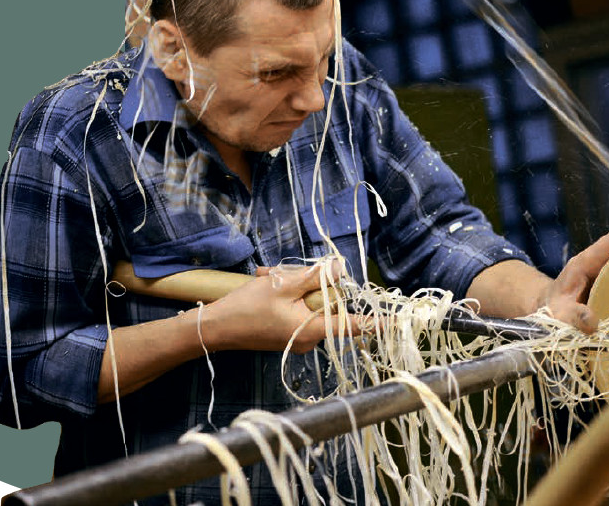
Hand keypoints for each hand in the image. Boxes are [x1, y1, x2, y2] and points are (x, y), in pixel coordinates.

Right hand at [205, 260, 361, 353]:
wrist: (214, 329)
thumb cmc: (247, 308)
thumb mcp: (282, 285)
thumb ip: (314, 277)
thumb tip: (340, 269)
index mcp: (312, 330)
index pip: (352, 326)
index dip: (374, 321)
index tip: (394, 320)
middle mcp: (308, 339)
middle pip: (325, 305)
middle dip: (306, 283)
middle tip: (279, 273)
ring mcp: (296, 338)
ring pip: (306, 304)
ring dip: (289, 286)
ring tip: (265, 277)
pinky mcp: (285, 335)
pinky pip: (294, 310)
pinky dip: (282, 295)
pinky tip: (262, 283)